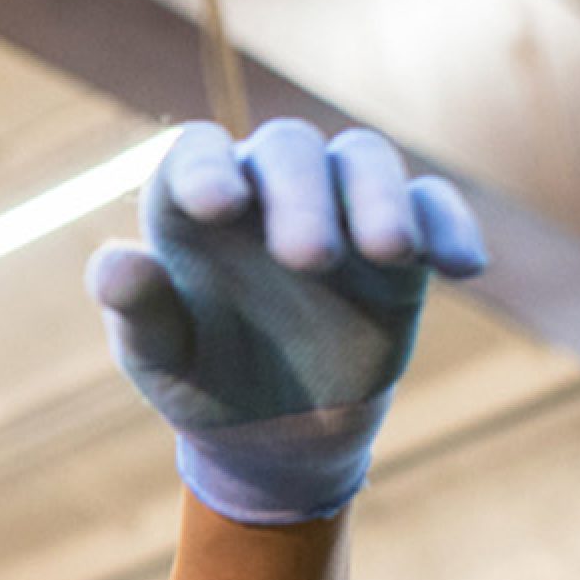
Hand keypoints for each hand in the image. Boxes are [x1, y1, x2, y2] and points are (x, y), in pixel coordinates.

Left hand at [86, 119, 486, 524]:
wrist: (273, 430)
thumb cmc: (200, 379)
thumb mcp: (161, 359)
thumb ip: (139, 311)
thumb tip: (117, 264)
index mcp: (192, 206)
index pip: (195, 151)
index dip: (204, 167)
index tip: (217, 206)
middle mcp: (266, 190)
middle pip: (287, 149)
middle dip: (301, 194)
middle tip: (308, 259)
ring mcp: (336, 208)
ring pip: (363, 159)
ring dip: (380, 196)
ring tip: (389, 251)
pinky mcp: (399, 244)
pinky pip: (432, 208)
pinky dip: (448, 226)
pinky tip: (462, 268)